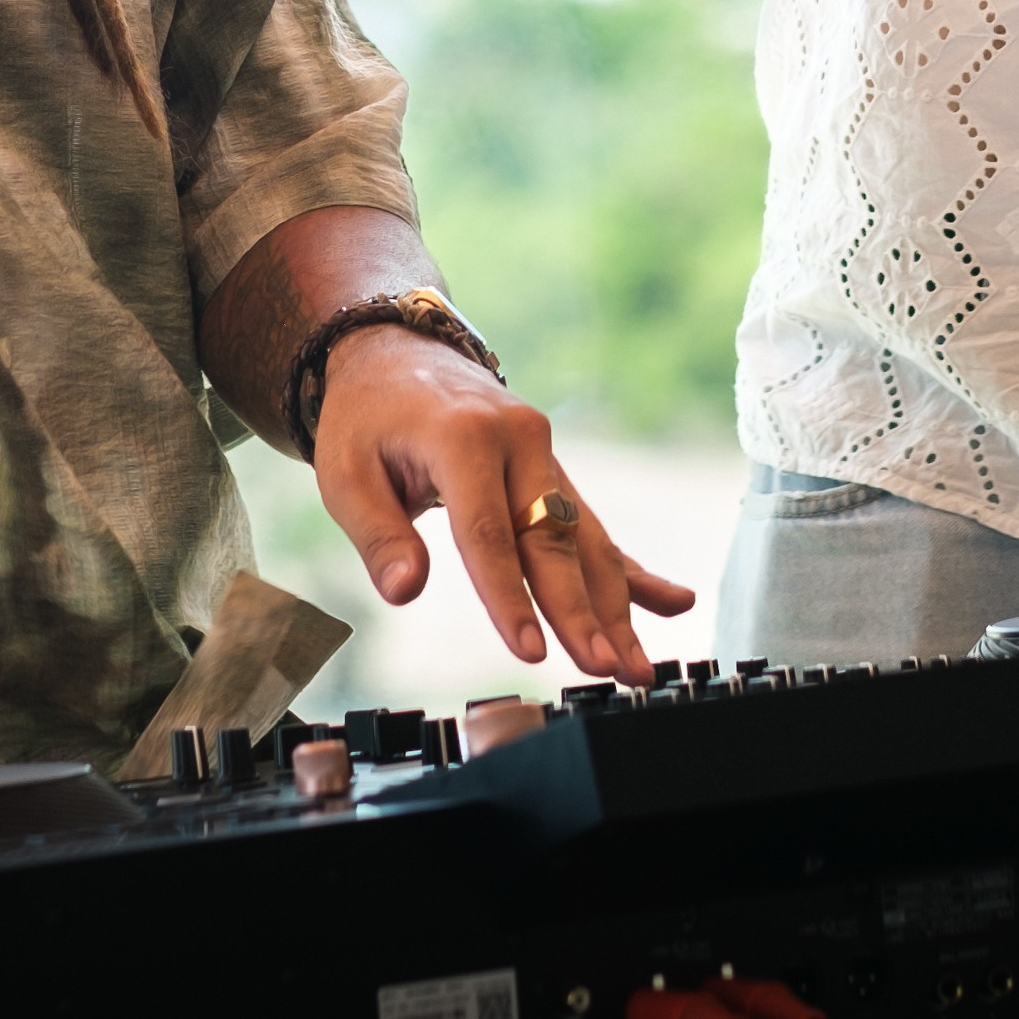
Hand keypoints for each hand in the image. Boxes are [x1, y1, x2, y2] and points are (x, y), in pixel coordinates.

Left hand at [312, 329, 695, 681]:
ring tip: (637, 665)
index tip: (529, 650)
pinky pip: (593, 525)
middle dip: (582, 610)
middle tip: (604, 667)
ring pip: (585, 538)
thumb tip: (405, 589)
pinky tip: (673, 602)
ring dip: (615, 605)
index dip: (509, 596)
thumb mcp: (345, 471)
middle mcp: (519, 439)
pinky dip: (632, 569)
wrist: (397, 352)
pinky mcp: (553, 470)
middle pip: (552, 538)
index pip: (488, 532)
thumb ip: (379, 534)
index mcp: (464, 437)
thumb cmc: (367, 417)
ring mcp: (545, 453)